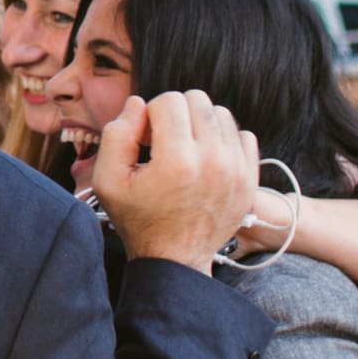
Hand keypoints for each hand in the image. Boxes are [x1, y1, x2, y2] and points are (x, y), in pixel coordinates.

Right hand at [91, 90, 258, 273]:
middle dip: (175, 113)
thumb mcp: (107, 180)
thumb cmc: (138, 219)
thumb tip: (137, 104)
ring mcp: (237, 169)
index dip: (149, 114)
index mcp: (177, 160)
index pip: (169, 101)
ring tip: (185, 149)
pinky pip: (243, 134)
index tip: (144, 140)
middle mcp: (213, 160)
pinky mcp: (250, 178)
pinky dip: (223, 139)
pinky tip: (205, 158)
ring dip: (199, 124)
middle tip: (164, 141)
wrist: (175, 258)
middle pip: (197, 100)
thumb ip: (116, 134)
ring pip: (221, 113)